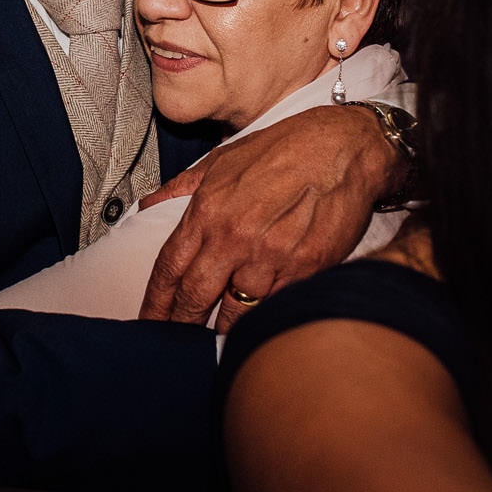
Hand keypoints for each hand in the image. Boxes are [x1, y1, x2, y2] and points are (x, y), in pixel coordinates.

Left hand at [139, 104, 403, 330]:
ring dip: (224, 329)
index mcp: (209, 211)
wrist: (345, 149)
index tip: (147, 322)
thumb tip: (147, 206)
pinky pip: (276, 307)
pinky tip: (258, 325)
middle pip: (196, 297)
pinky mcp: (306, 270)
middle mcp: (236, 238)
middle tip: (172, 343)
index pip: (169, 267)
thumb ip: (182, 186)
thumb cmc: (285, 148)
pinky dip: (264, 319)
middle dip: (181, 325)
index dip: (155, 301)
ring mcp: (272, 258)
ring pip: (237, 313)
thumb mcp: (223, 159)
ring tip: (215, 342)